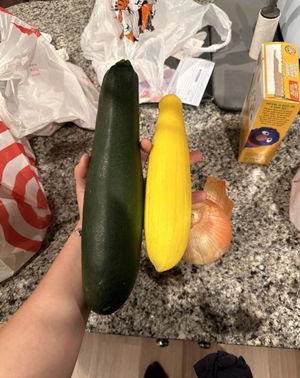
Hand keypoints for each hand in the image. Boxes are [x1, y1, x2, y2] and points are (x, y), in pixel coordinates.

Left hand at [74, 139, 205, 223]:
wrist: (96, 232)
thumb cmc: (92, 208)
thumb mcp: (85, 188)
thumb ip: (83, 172)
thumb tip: (86, 157)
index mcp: (128, 174)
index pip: (141, 157)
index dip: (146, 148)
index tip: (148, 145)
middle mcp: (142, 183)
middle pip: (163, 166)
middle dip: (179, 157)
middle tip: (192, 152)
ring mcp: (150, 197)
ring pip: (172, 184)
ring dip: (188, 175)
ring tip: (201, 168)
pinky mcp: (154, 211)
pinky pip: (174, 206)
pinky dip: (188, 201)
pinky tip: (200, 197)